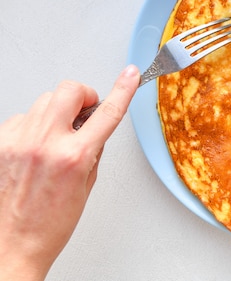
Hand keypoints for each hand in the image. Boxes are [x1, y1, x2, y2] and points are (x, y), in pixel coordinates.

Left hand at [0, 65, 139, 280]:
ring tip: (58, 136)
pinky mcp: (0, 142)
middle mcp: (44, 144)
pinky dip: (34, 126)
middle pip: (68, 90)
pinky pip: (23, 117)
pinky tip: (35, 146)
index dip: (123, 89)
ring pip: (44, 101)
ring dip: (57, 112)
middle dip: (82, 96)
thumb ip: (93, 148)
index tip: (129, 75)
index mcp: (73, 157)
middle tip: (85, 111)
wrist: (12, 244)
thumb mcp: (86, 184)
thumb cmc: (49, 223)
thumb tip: (94, 125)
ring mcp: (18, 141)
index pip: (108, 113)